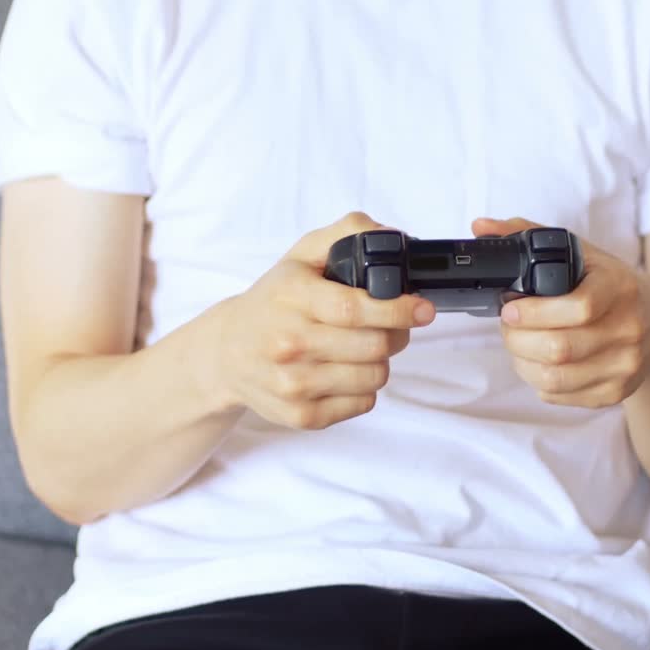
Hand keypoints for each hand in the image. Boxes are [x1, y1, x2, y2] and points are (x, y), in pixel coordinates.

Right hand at [214, 212, 435, 428]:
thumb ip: (346, 233)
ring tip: (363, 347)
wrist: (226, 354)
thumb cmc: (272, 302)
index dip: (397, 309)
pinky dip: (364, 387)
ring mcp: (292, 384)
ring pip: (374, 377)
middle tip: (391, 325)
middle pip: (373, 346)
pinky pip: (362, 404)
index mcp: (290, 298)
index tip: (423, 309)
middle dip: (396, 333)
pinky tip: (346, 371)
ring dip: (380, 360)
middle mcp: (288, 343)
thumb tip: (391, 236)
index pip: (354, 308)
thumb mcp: (301, 256)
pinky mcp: (300, 415)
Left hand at [473, 216, 649, 408]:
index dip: (533, 313)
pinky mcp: (615, 392)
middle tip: (508, 327)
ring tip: (519, 344)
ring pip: (554, 378)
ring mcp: (624, 365)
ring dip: (521, 362)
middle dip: (517, 339)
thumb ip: (529, 235)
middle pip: (559, 349)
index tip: (509, 309)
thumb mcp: (581, 254)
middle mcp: (629, 329)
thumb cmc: (610, 286)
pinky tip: (538, 362)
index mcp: (620, 287)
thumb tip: (481, 227)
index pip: (580, 307)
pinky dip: (537, 381)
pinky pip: (560, 396)